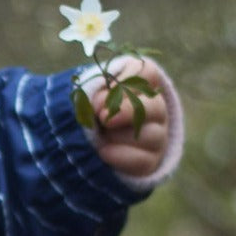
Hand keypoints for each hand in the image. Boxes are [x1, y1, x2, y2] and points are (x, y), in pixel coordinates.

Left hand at [88, 56, 169, 178]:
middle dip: (126, 111)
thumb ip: (92, 92)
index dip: (126, 81)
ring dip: (118, 136)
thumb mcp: (84, 98)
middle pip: (156, 105)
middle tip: (102, 118)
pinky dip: (121, 156)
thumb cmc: (85, 115)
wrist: (78, 148)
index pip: (147, 73)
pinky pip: (144, 160)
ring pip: (151, 135)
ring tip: (100, 138)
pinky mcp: (150, 162)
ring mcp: (156, 137)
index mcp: (139, 87)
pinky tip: (104, 152)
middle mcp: (155, 110)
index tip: (100, 96)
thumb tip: (100, 102)